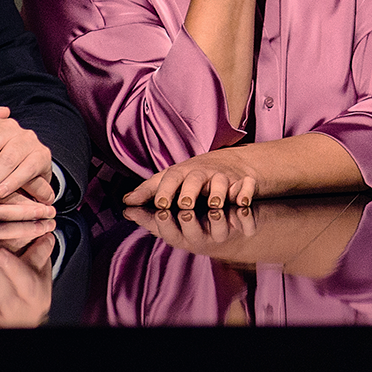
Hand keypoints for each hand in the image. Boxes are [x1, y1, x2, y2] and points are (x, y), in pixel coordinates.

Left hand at [124, 144, 267, 210]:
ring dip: (217, 193)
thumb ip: (148, 191)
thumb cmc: (190, 177)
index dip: (165, 192)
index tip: (159, 205)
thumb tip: (126, 201)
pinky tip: (242, 203)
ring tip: (215, 205)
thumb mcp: (169, 180)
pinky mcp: (240, 182)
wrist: (227, 166)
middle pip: (194, 179)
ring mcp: (222, 177)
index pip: (170, 179)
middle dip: (190, 192)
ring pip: (220, 182)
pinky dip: (245, 194)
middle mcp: (201, 173)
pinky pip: (245, 187)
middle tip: (185, 205)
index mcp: (180, 173)